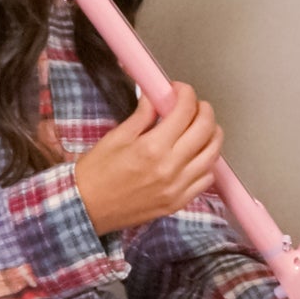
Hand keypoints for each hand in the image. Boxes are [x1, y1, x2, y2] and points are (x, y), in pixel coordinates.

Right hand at [75, 82, 221, 235]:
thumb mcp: (116, 137)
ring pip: (213, 154)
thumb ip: (143, 115)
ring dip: (211, 134)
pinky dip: (207, 162)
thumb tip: (157, 96)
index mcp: (153, 147)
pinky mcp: (179, 202)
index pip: (185, 111)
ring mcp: (178, 187)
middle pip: (206, 129)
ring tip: (200, 127)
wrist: (86, 208)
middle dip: (204, 110)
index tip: (179, 90)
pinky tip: (195, 155)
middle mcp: (170, 167)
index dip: (186, 93)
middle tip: (194, 105)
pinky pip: (207, 178)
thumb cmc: (96, 173)